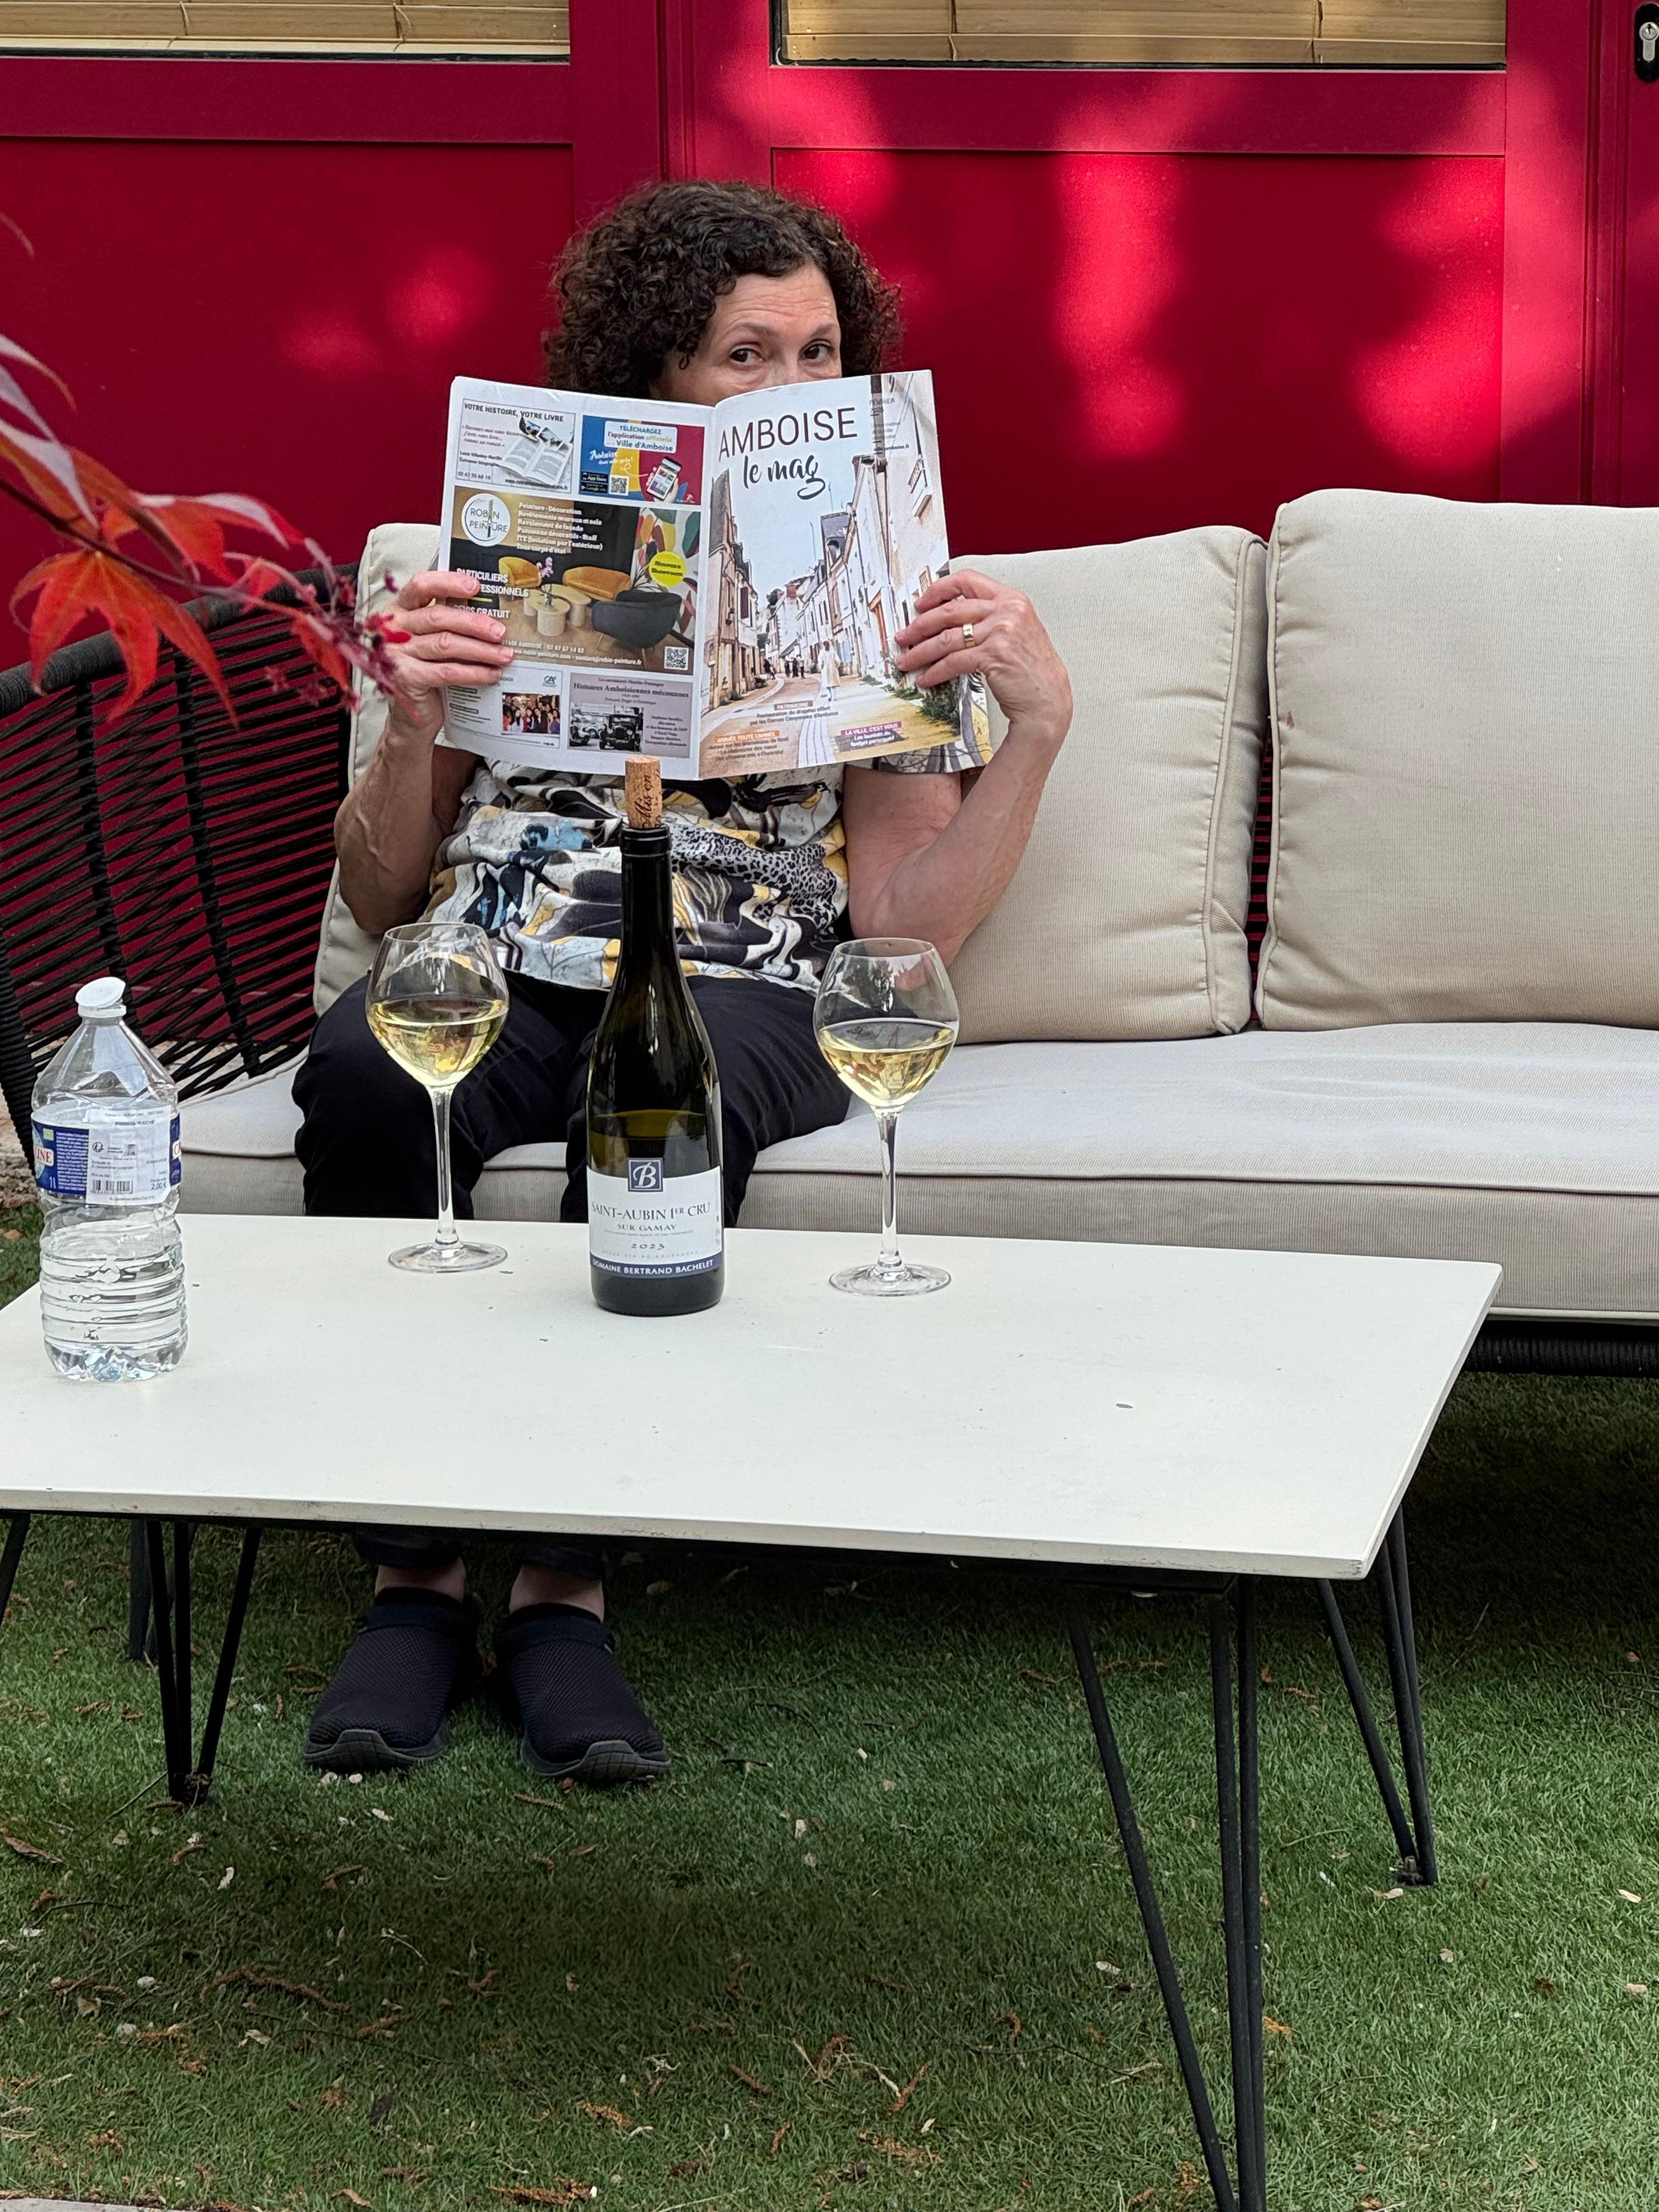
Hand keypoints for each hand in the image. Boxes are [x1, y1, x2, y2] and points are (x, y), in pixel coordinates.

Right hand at [382, 569, 513, 738]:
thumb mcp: (431, 642)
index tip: (475, 587)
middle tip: (501, 632)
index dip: (448, 583)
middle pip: (438, 616)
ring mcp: (397, 653)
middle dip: (474, 623)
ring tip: (504, 655)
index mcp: (399, 611)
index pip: (420, 586)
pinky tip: (491, 674)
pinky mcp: (406, 678)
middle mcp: (394, 629)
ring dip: (480, 650)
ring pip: (445, 644)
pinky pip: (446, 671)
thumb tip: (491, 618)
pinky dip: (473, 672)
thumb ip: (447, 625)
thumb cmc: (424, 673)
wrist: (409, 718)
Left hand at [894, 569, 1071, 738]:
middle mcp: (1007, 610)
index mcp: (1011, 598)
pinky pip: (953, 661)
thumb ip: (988, 618)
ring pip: (947, 637)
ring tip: (908, 661)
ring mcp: (1001, 631)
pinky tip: (926, 678)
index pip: (966, 580)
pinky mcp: (993, 655)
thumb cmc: (1031, 669)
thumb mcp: (1015, 631)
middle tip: (905, 637)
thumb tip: (949, 619)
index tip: (921, 603)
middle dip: (920, 625)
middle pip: (950, 610)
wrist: (1048, 699)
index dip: (938, 590)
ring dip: (921, 651)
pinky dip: (935, 671)